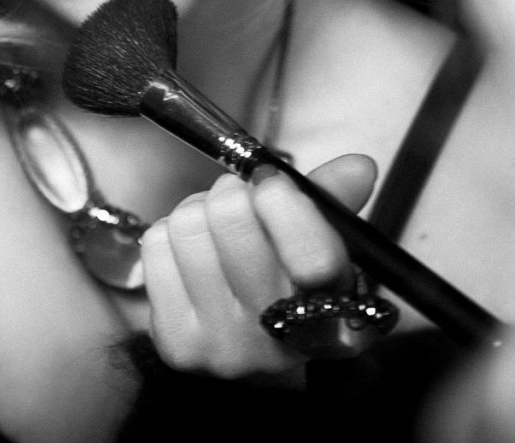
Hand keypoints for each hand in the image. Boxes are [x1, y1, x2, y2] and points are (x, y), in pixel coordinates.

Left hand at [139, 153, 376, 375]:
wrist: (252, 348)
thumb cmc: (291, 284)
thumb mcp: (324, 241)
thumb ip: (336, 199)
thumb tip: (359, 166)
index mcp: (335, 316)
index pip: (314, 260)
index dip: (287, 206)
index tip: (272, 181)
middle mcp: (280, 342)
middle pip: (233, 222)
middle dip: (235, 193)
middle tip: (242, 199)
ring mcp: (224, 349)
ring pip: (188, 226)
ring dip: (200, 212)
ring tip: (217, 230)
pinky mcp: (176, 345)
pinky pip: (155, 247)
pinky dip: (171, 237)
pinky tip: (195, 257)